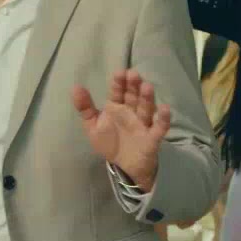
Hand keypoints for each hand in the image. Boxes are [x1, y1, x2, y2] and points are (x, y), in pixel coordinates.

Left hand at [72, 70, 170, 190]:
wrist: (124, 167)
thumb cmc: (110, 143)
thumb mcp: (93, 126)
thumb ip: (85, 108)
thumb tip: (75, 87)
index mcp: (116, 108)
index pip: (118, 92)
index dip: (119, 83)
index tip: (120, 73)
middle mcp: (131, 112)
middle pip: (134, 97)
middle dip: (134, 86)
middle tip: (133, 74)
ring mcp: (143, 124)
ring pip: (146, 108)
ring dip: (147, 98)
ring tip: (147, 86)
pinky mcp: (152, 137)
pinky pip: (159, 127)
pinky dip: (163, 119)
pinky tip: (165, 109)